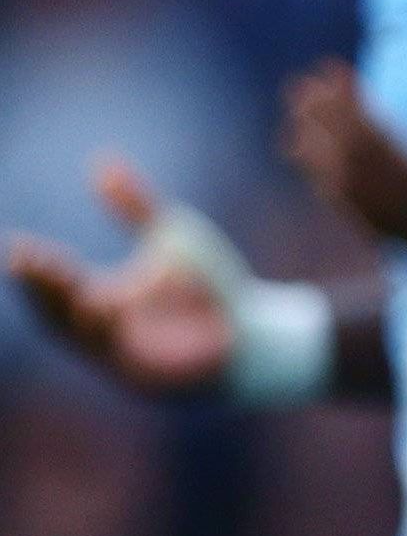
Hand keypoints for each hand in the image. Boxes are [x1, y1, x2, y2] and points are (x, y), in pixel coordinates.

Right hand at [5, 159, 232, 396]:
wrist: (253, 328)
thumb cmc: (209, 285)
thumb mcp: (170, 234)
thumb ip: (134, 204)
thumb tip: (100, 161)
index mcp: (100, 297)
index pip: (56, 281)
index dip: (35, 265)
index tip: (16, 244)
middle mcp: (101, 328)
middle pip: (55, 312)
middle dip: (39, 288)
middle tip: (23, 261)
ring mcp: (120, 353)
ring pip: (80, 335)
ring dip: (66, 310)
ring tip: (60, 280)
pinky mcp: (144, 374)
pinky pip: (119, 354)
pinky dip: (109, 333)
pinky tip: (102, 306)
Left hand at [284, 68, 406, 309]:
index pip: (370, 134)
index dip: (348, 101)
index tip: (331, 71)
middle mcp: (394, 204)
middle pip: (346, 153)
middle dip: (322, 118)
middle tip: (299, 86)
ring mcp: (391, 223)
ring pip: (339, 181)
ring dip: (316, 149)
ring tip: (294, 123)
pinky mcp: (393, 236)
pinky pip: (348, 208)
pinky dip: (328, 185)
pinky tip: (319, 176)